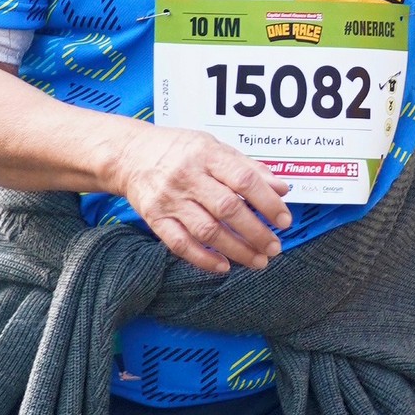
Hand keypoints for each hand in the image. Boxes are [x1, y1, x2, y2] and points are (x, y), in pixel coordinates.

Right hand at [113, 125, 293, 275]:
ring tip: (258, 261)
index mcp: (207, 155)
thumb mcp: (214, 147)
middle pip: (228, 209)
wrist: (130, 155)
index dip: (268, 203)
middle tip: (274, 248)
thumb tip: (282, 189)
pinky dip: (203, 258)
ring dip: (236, 249)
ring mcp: (170, 199)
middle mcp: (188, 177)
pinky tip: (224, 266)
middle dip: (256, 232)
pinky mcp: (155, 218)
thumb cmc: (179, 150)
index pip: (244, 180)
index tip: (284, 221)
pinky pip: (180, 244)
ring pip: (207, 230)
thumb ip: (248, 168)